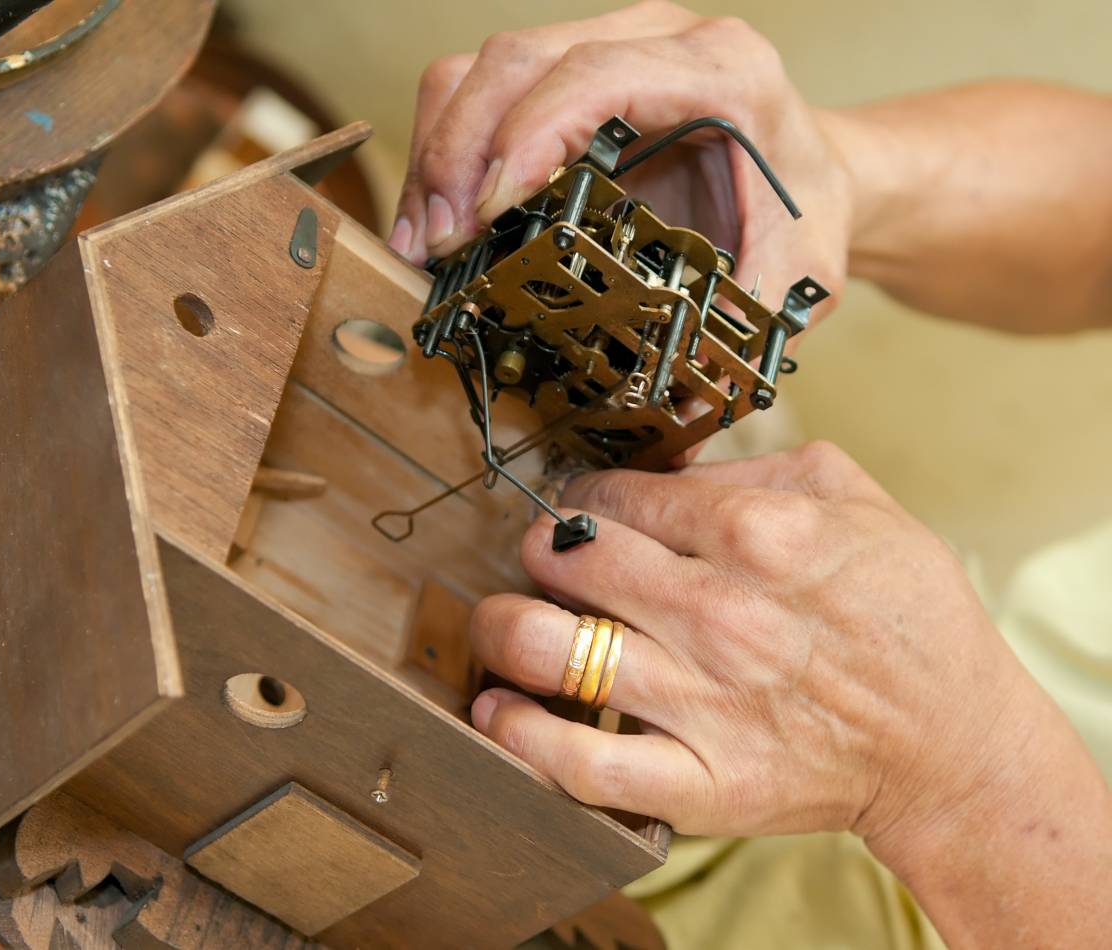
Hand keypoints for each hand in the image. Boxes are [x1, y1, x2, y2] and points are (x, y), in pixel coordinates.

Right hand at [391, 1, 851, 313]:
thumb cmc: (803, 212)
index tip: (489, 214)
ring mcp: (606, 47)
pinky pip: (483, 92)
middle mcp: (655, 40)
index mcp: (721, 71)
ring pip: (485, 69)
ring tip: (425, 243)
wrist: (809, 172)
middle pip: (518, 61)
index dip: (528, 136)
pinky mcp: (569, 76)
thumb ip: (752, 324)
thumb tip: (686, 406)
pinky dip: (446, 152)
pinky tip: (439, 222)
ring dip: (438, 153)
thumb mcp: (803, 272)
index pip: (597, 75)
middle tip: (440, 244)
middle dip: (459, 152)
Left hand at [468, 441, 1080, 847]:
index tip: (581, 511)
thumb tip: (660, 466)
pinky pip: (579, 763)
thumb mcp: (856, 499)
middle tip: (545, 557)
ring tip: (507, 622)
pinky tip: (501, 707)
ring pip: (548, 648)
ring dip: (504, 627)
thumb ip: (753, 467)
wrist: (950, 744)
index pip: (617, 495)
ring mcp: (705, 703)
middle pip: (566, 556)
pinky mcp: (700, 783)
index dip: (584, 498)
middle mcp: (722, 613)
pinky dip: (521, 734)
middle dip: (539, 548)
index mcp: (760, 533)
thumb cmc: (905, 615)